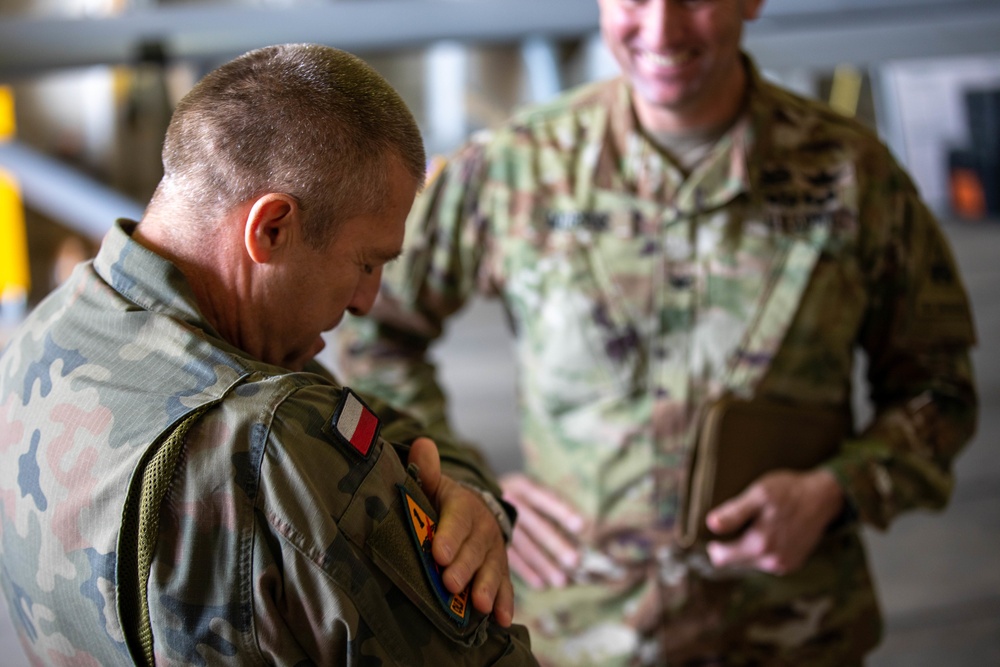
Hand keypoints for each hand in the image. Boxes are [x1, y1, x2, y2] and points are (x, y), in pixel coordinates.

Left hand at [407, 438, 514, 626]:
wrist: (473, 513)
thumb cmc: (444, 503)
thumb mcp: (436, 485)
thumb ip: (428, 470)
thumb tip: (421, 444)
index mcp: (464, 507)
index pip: (457, 519)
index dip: (449, 535)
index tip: (438, 552)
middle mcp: (483, 529)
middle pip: (474, 549)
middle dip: (464, 567)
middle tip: (450, 584)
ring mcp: (493, 551)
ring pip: (492, 569)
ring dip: (487, 587)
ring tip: (480, 605)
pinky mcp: (500, 570)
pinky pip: (505, 587)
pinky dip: (505, 603)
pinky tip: (501, 620)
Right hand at [500, 473, 584, 588]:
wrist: (473, 499)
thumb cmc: (516, 497)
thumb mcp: (529, 491)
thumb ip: (552, 508)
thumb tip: (589, 529)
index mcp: (522, 486)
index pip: (545, 498)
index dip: (562, 511)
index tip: (582, 525)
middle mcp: (509, 502)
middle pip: (535, 524)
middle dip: (555, 544)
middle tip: (575, 561)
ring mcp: (496, 521)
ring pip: (523, 545)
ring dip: (543, 564)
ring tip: (561, 581)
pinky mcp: (489, 539)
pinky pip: (509, 558)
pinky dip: (525, 571)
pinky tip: (541, 584)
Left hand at [704, 468, 844, 574]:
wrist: (823, 497)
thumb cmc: (789, 491)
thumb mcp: (759, 494)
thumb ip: (735, 512)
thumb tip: (711, 525)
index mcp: (760, 546)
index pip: (722, 558)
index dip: (714, 545)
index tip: (715, 530)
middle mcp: (772, 562)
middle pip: (736, 562)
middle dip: (732, 545)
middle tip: (737, 522)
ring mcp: (785, 565)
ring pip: (751, 562)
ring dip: (748, 547)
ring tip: (756, 524)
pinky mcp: (793, 563)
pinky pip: (767, 561)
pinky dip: (763, 549)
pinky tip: (769, 530)